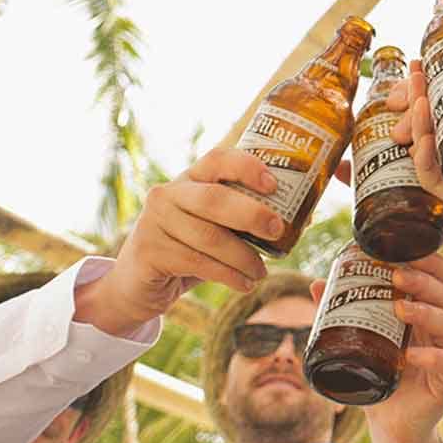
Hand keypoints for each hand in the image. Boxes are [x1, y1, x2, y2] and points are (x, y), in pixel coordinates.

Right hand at [80, 149, 277, 335]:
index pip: (218, 159)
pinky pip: (197, 262)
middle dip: (252, 214)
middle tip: (278, 231)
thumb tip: (304, 215)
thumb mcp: (214, 227)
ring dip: (243, 257)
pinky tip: (244, 283)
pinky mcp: (149, 251)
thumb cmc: (188, 249)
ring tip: (261, 272)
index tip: (274, 184)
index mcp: (190, 179)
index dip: (247, 167)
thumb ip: (245, 219)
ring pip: (209, 237)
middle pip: (214, 198)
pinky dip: (227, 275)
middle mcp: (168, 193)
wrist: (138, 284)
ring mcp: (155, 221)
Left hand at [315, 253, 442, 442]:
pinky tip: (411, 356)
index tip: (400, 249)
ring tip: (400, 308)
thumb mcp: (361, 341)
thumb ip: (343, 313)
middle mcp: (440, 327)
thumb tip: (316, 284)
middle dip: (422, 279)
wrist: (392, 423)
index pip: (437, 275)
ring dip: (425, 311)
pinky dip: (431, 357)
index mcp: (425, 310)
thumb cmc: (380, 376)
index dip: (425, 260)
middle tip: (397, 275)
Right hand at [388, 61, 442, 253]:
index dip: (426, 86)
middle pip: (428, 127)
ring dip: (417, 124)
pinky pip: (438, 184)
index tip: (420, 62)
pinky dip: (426, 162)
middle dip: (414, 100)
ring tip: (420, 97)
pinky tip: (425, 140)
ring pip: (427, 152)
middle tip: (415, 75)